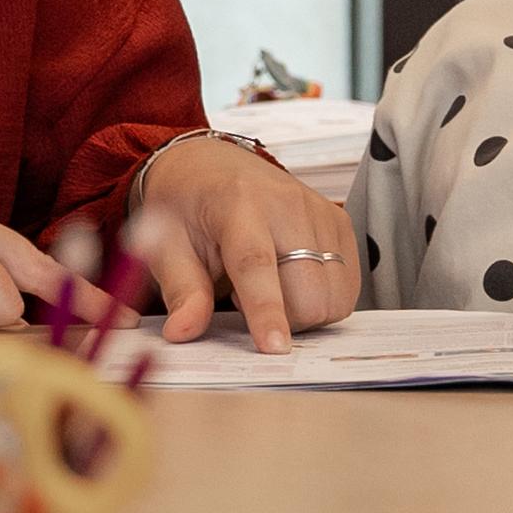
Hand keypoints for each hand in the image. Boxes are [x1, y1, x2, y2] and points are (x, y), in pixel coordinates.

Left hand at [130, 138, 358, 353]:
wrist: (209, 164)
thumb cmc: (186, 204)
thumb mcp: (165, 244)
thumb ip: (181, 290)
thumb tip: (183, 331)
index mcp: (237, 203)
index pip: (257, 263)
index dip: (267, 310)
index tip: (274, 348)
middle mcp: (287, 203)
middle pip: (309, 292)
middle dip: (284, 318)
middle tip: (244, 296)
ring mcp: (319, 210)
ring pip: (335, 296)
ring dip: (305, 309)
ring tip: (269, 283)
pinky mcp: (339, 221)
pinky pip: (348, 286)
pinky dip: (324, 297)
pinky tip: (291, 277)